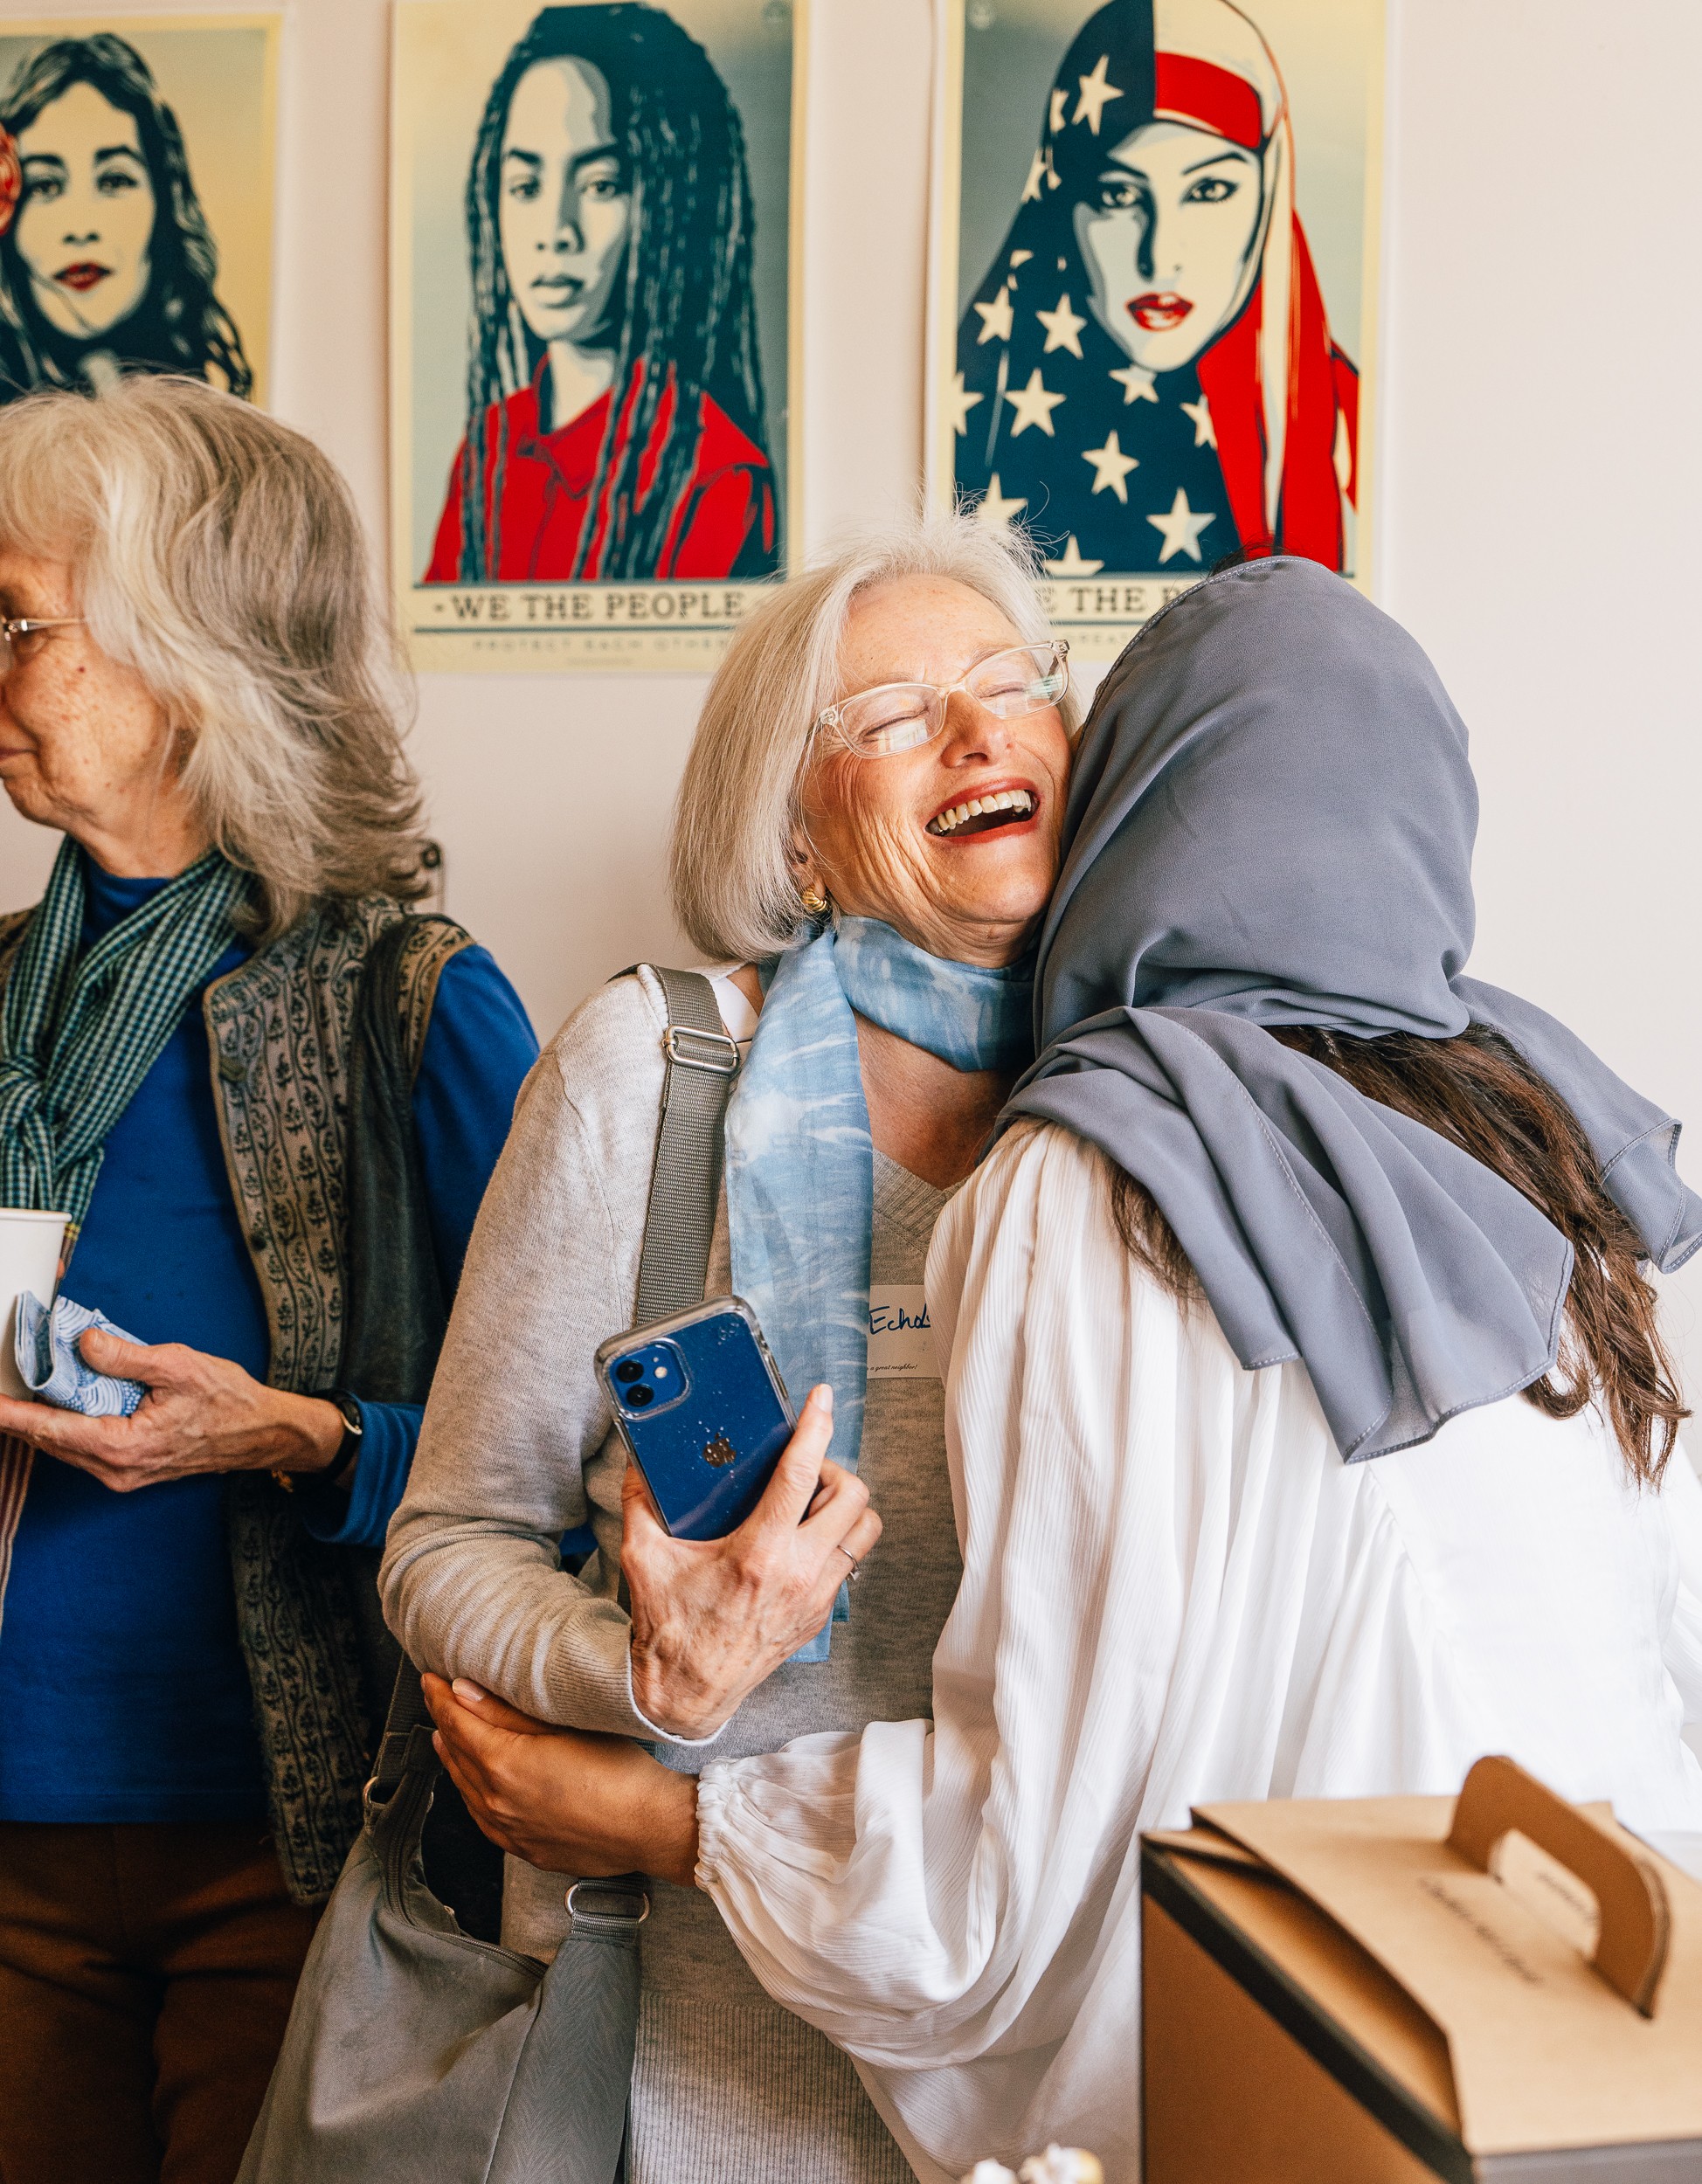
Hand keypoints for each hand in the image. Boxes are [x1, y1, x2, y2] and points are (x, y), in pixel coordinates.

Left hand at [0, 1327, 345, 1492]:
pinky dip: (64, 1424)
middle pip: (47, 1440)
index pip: (48, 1428)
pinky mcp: (128, 1469)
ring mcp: (121, 1474)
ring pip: (62, 1445)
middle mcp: (116, 1469)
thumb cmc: (228, 1401)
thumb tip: (82, 1343)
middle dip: (17, 1413)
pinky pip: (81, 1447)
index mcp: (124, 1446)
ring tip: (19, 1391)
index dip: (9, 1414)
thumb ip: (124, 1356)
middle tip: (0, 1386)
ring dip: (39, 1418)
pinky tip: (60, 1401)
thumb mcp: (178, 1366)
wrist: (261, 1433)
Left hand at [422, 1673, 698, 1885]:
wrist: (649, 1826)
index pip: (458, 1723)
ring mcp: (509, 1830)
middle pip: (457, 1755)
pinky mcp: (525, 1849)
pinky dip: (471, 1795)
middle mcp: (497, 1802)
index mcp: (503, 1765)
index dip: (441, 1698)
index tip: (431, 1680)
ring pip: (466, 1790)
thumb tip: (462, 1691)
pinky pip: (483, 1819)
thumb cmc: (618, 1772)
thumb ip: (506, 1711)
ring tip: (446, 1738)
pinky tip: (475, 1787)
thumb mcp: (563, 1726)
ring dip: (454, 1759)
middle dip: (445, 1723)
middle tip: (437, 1700)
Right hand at [623, 1384, 881, 1739]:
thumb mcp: (644, 1558)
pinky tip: (804, 1538)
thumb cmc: (669, 1629)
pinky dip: (838, 1539)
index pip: (801, 1476)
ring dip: (846, 1506)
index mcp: (757, 1553)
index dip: (816, 1428)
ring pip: (864, 1529)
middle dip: (834, 1468)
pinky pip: (851, 1562)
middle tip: (805, 1469)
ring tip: (812, 1501)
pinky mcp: (820, 1613)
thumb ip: (640, 1503)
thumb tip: (640, 1462)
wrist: (687, 1694)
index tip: (821, 1400)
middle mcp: (797, 1573)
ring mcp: (815, 1596)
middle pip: (852, 1496)